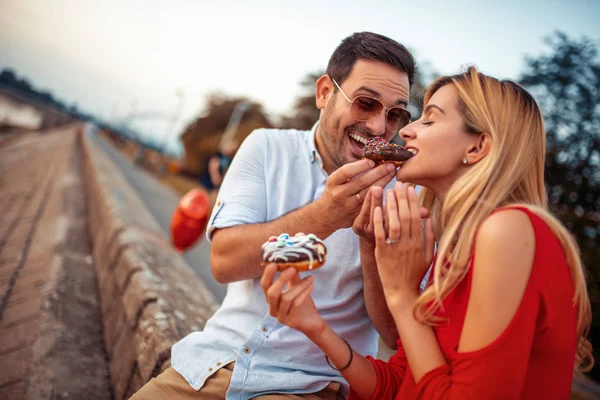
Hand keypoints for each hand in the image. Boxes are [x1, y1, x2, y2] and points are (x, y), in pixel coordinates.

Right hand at [260, 264, 325, 338]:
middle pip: (272, 293)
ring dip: (299, 285)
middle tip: (292, 268)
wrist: (311, 322)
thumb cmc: (302, 303)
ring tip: (310, 278)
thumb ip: (292, 276)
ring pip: (286, 298)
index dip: (268, 274)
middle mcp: (273, 308)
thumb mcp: (295, 288)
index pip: (264, 285)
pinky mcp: (291, 321)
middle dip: (281, 279)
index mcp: (271, 298)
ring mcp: (281, 316)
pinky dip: (304, 293)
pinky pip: (296, 304)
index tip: (274, 263)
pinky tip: (311, 285)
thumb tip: (293, 259)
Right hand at [317, 160, 395, 230]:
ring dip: (383, 181)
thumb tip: (372, 160)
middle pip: (361, 181)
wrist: (326, 216)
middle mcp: (339, 193)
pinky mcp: (356, 214)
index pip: (346, 171)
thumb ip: (350, 173)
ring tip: (393, 173)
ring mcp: (348, 205)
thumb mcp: (335, 181)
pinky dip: (381, 194)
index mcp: (333, 182)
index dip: (360, 166)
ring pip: (368, 192)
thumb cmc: (334, 193)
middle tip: (391, 165)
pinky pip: (371, 202)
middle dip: (378, 172)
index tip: (373, 161)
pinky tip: (390, 186)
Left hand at [373, 183, 434, 306]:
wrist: (401, 292)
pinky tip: (377, 208)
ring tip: (388, 192)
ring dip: (390, 206)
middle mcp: (408, 244)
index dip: (413, 201)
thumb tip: (429, 219)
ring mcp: (395, 248)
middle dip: (402, 198)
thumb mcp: (429, 256)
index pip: (416, 217)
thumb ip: (430, 238)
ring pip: (393, 223)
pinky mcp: (382, 253)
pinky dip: (379, 221)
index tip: (411, 188)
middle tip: (398, 184)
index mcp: (420, 243)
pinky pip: (380, 234)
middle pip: (405, 216)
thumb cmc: (415, 274)